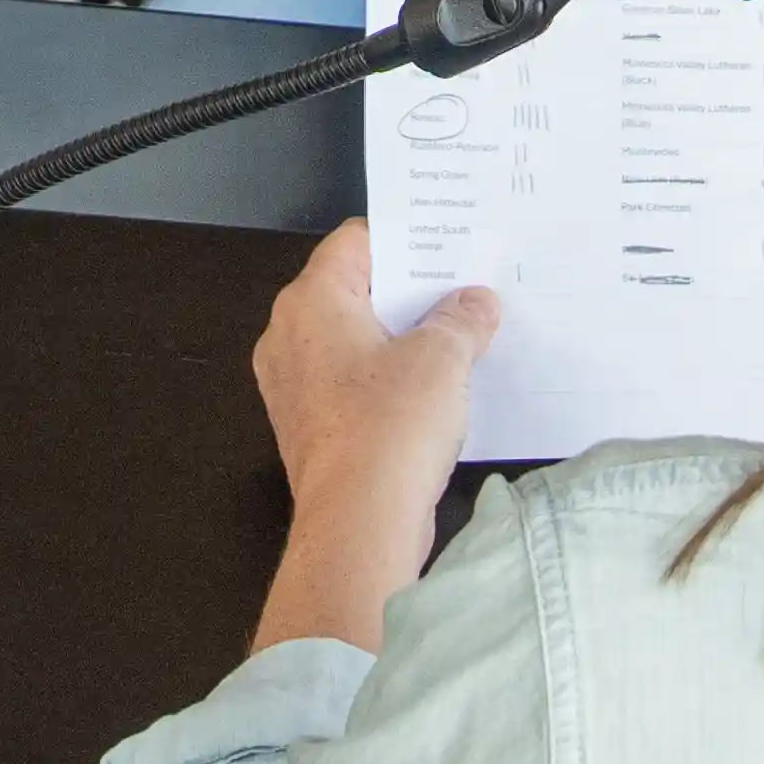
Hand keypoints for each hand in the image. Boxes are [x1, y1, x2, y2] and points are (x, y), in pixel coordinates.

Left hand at [241, 219, 495, 648]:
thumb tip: (475, 303)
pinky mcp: (308, 428)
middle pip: (353, 292)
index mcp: (311, 301)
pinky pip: (350, 387)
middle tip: (464, 293)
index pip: (356, 241)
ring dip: (401, 343)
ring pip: (353, 342)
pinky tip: (433, 395)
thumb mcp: (442, 358)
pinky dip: (386, 384)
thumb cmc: (389, 427)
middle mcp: (288, 336)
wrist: (359, 523)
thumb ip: (461, 319)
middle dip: (410, 295)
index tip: (450, 247)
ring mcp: (293, 386)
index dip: (406, 240)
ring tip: (458, 343)